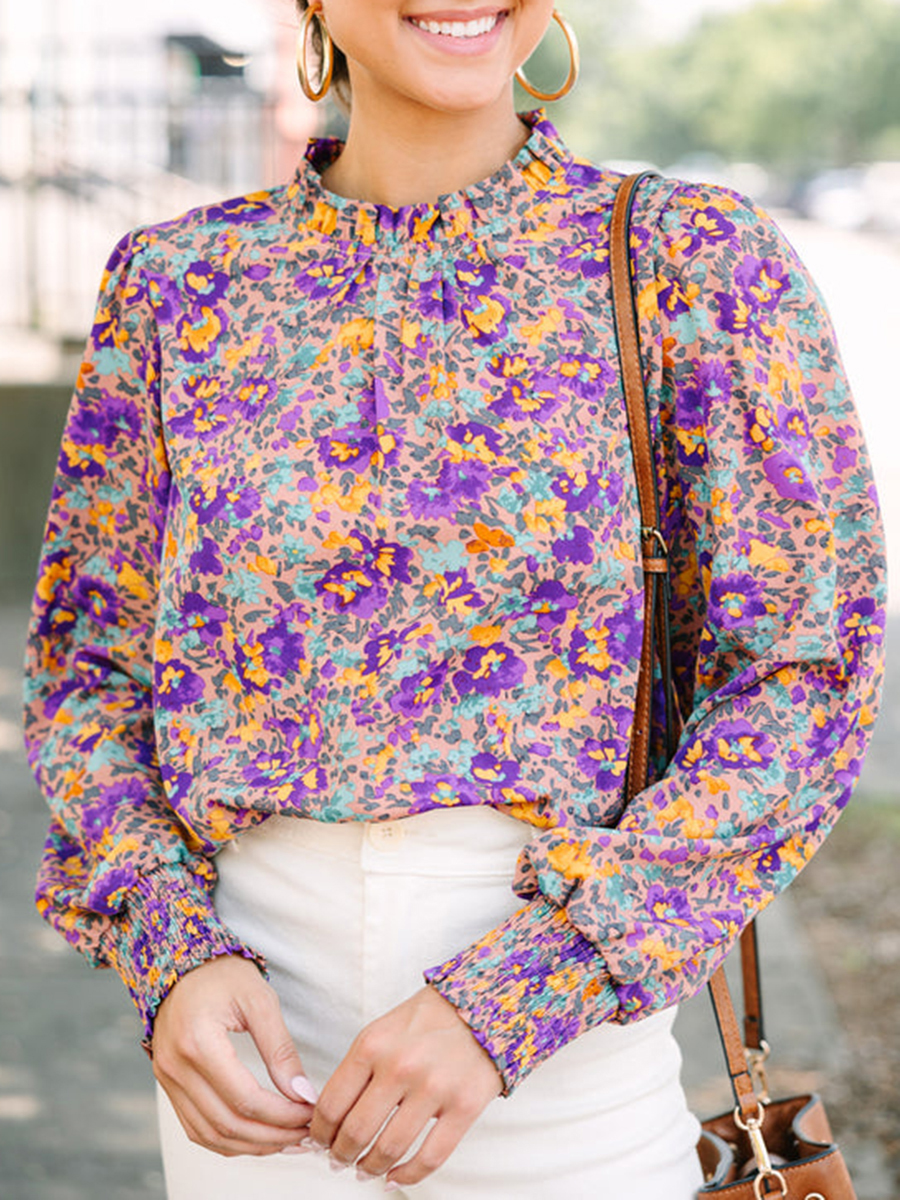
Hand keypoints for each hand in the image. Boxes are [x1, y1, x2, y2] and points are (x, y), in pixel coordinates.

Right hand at [152, 955, 316, 1156]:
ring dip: (251, 1145)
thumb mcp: (259, 1000)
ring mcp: (167, 1079)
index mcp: (198, 1042)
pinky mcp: (168, 1085)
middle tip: (306, 1133)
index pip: (245, 1099)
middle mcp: (176, 1067)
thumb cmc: (223, 975)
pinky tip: (257, 1137)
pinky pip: (196, 1128)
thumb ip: (280, 1048)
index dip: (282, 1116)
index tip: (311, 1114)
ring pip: (210, 1134)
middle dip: (272, 1137)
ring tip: (287, 1140)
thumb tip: (302, 1094)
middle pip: (227, 1124)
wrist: (180, 964)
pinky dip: (227, 1140)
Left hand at [309, 985, 502, 1186]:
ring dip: (369, 1168)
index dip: (320, 1132)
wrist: (484, 1003)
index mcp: (372, 1044)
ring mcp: (434, 1088)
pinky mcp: (464, 1107)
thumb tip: (329, 1117)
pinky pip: (430, 1157)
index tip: (319, 1143)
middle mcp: (400, 1066)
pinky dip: (407, 1176)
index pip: (332, 1104)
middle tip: (338, 1161)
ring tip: (364, 1170)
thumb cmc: (426, 1020)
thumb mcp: (382, 1031)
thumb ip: (356, 1069)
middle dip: (341, 1155)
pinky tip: (394, 1177)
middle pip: (356, 1132)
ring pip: (389, 1149)